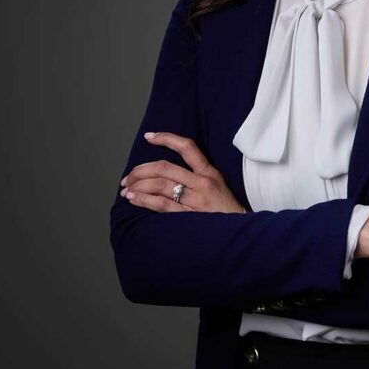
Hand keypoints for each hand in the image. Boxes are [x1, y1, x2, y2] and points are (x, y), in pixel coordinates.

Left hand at [119, 131, 246, 213]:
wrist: (241, 232)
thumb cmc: (226, 210)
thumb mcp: (217, 185)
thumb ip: (196, 176)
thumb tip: (163, 173)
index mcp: (210, 172)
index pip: (187, 147)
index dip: (166, 139)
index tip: (149, 137)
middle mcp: (202, 183)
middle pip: (165, 168)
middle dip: (141, 170)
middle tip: (129, 177)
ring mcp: (196, 200)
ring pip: (160, 185)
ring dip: (138, 185)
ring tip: (127, 189)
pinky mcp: (190, 217)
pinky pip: (161, 205)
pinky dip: (144, 200)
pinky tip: (134, 199)